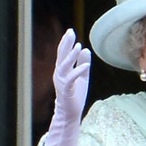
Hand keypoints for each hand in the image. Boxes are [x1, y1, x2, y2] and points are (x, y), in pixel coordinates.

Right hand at [42, 29, 91, 145]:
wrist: (70, 114)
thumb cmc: (75, 96)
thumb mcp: (82, 77)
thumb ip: (83, 64)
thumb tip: (85, 50)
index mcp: (63, 71)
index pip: (63, 54)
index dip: (66, 43)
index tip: (70, 31)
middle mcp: (59, 75)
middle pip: (61, 56)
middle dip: (65, 44)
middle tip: (70, 32)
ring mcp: (61, 82)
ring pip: (64, 66)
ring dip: (71, 56)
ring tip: (78, 46)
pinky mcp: (66, 90)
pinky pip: (72, 78)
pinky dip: (79, 71)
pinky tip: (86, 64)